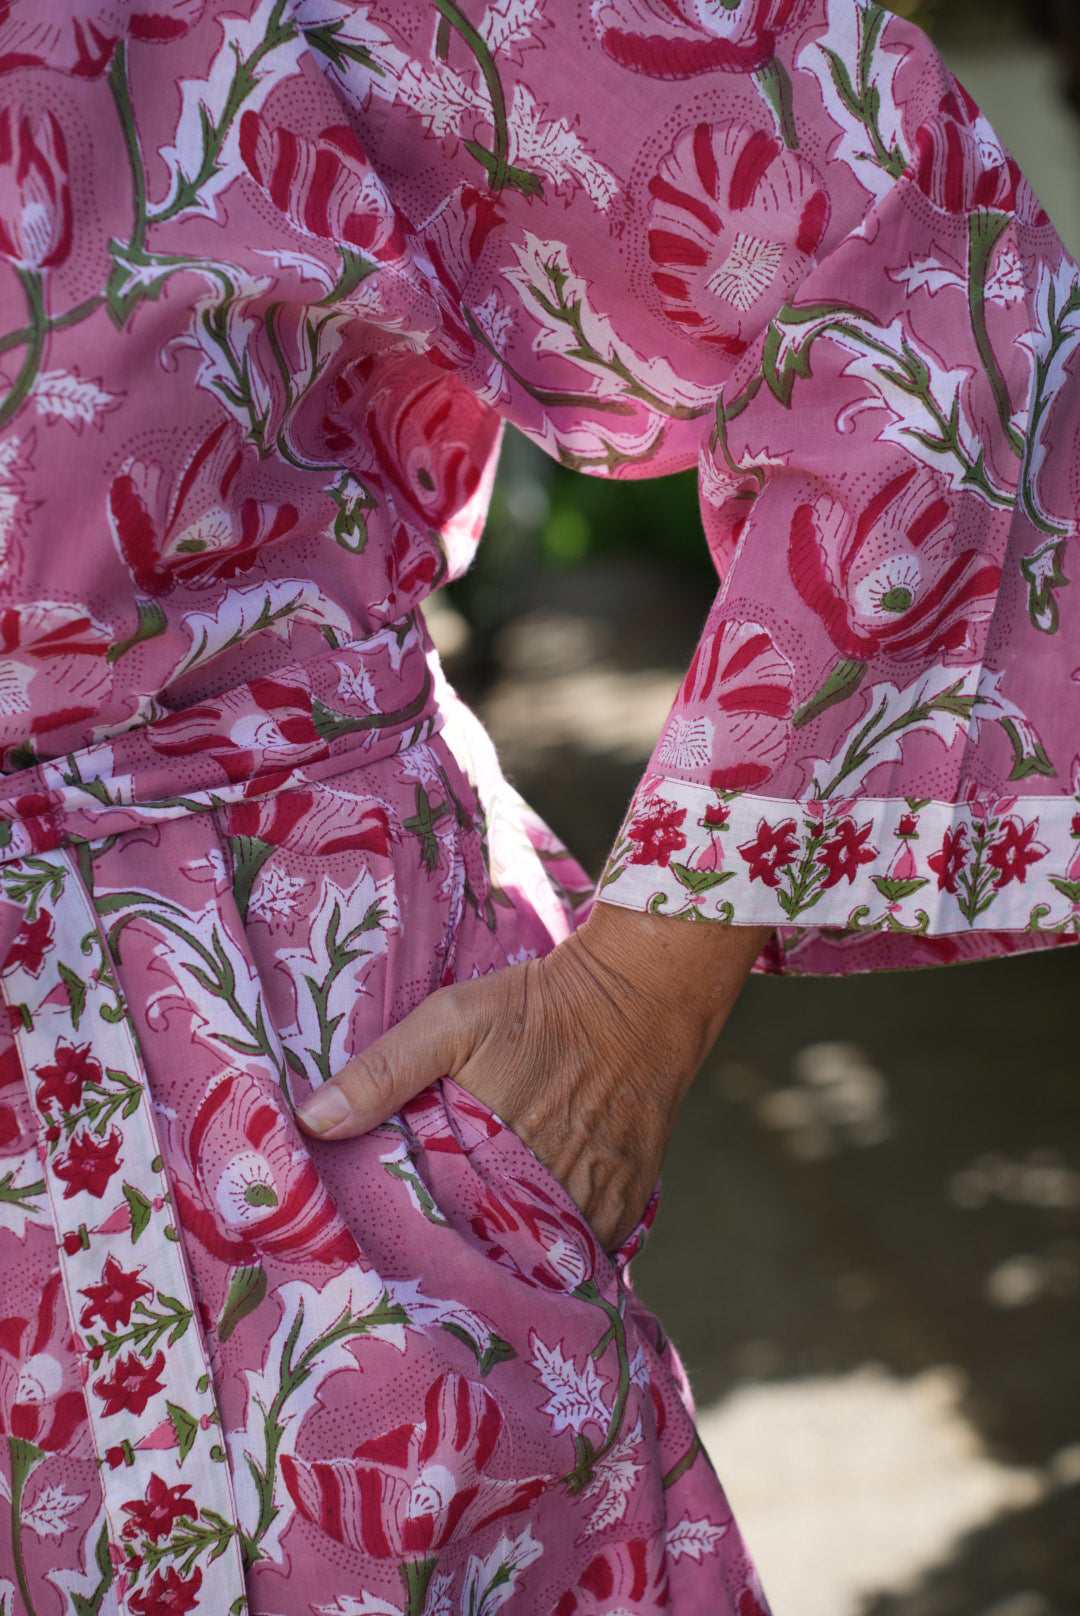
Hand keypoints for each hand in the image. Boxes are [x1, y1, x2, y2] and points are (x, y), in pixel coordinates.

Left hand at [295, 901, 770, 1251]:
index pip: (442, 1237)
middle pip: (494, 1260)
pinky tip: (529, 1248)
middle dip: (461, 1270)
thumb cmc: (539, 1003)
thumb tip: (311, 1120)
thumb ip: (383, 1071)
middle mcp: (553, 1193)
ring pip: (542, 1262)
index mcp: (498, 1157)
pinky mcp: (629, 1202)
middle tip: (425, 1279)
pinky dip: (558, 1255)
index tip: (384, 1261)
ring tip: (474, 1270)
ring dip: (511, 1265)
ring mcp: (599, 1204)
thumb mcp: (451, 1020)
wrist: (644, 992)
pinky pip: (587, 1253)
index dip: (413, 1252)